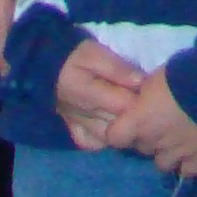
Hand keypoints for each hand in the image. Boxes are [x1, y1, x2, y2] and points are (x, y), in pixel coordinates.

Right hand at [54, 37, 145, 151]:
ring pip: (109, 138)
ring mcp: (78, 127)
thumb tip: (141, 81)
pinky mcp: (75, 133)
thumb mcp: (94, 53)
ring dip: (124, 129)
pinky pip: (95, 144)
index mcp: (85, 91)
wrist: (45, 67)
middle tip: (145, 104)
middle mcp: (81, 115)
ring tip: (131, 115)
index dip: (141, 100)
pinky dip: (106, 139)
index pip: (123, 105)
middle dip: (135, 116)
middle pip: (119, 124)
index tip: (150, 92)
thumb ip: (117, 68)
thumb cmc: (73, 56)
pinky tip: (113, 126)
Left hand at [102, 65, 196, 177]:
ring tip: (173, 140)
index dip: (119, 130)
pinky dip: (187, 164)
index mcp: (138, 122)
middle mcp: (153, 142)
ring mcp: (176, 153)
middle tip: (157, 123)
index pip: (114, 137)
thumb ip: (143, 95)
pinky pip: (187, 171)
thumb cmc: (179, 75)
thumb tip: (139, 100)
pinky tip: (190, 153)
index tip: (125, 122)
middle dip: (146, 137)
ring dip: (164, 153)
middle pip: (141, 148)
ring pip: (161, 164)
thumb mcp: (153, 77)